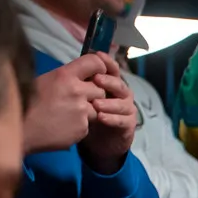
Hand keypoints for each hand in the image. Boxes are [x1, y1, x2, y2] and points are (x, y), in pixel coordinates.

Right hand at [22, 55, 105, 153]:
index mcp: (65, 75)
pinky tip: (63, 126)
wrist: (18, 130)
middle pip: (100, 89)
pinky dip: (79, 125)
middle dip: (93, 94)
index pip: (95, 62)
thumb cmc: (26, 103)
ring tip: (67, 114)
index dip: (99, 68)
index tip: (95, 75)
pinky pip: (88, 124)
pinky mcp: (82, 128)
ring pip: (98, 108)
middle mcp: (76, 91)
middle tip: (76, 100)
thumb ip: (66, 77)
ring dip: (88, 111)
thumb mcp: (44, 81)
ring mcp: (81, 111)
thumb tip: (81, 76)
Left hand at [81, 53, 136, 173]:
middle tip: (97, 80)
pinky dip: (112, 118)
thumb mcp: (83, 97)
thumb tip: (69, 68)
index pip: (112, 69)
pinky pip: (122, 121)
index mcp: (112, 85)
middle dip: (109, 82)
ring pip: (123, 103)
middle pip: (119, 85)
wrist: (100, 142)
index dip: (107, 62)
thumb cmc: (91, 115)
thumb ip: (81, 83)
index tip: (98, 55)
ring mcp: (127, 110)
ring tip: (96, 104)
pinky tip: (101, 117)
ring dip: (109, 103)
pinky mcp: (128, 125)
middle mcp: (122, 95)